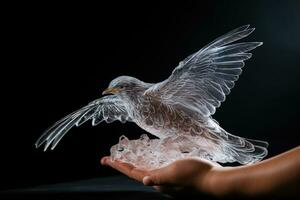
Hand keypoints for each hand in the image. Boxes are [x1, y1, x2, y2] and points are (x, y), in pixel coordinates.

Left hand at [100, 156, 221, 194]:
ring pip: (146, 171)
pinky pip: (157, 169)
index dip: (119, 166)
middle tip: (112, 157)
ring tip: (127, 158)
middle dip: (124, 165)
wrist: (215, 181)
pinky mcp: (176, 177)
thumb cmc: (195, 175)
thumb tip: (143, 180)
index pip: (133, 174)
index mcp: (158, 182)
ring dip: (134, 164)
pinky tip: (150, 159)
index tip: (106, 159)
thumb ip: (159, 177)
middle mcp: (160, 183)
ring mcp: (169, 181)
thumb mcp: (175, 173)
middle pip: (137, 173)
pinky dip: (148, 164)